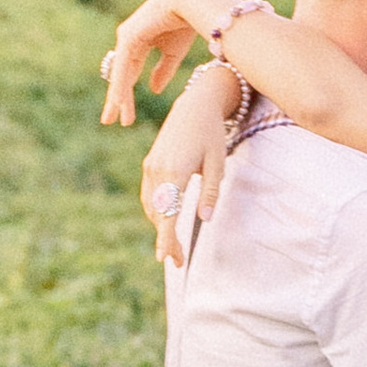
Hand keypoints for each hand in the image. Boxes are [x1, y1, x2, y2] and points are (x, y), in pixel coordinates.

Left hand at [100, 0, 239, 124]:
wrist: (190, 3)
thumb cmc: (185, 23)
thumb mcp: (174, 53)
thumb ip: (163, 71)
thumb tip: (153, 90)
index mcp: (138, 43)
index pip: (129, 74)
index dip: (126, 95)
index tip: (125, 116)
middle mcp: (128, 40)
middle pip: (120, 76)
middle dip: (117, 100)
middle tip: (109, 121)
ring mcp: (126, 37)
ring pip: (120, 74)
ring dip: (117, 98)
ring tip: (112, 119)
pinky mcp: (129, 37)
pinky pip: (124, 67)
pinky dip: (121, 85)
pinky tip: (118, 101)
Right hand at [139, 63, 237, 265]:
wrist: (194, 106)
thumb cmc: (211, 134)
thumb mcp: (217, 163)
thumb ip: (211, 192)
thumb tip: (204, 218)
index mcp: (176, 171)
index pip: (169, 212)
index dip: (166, 237)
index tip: (165, 257)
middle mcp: (157, 170)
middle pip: (158, 214)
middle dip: (165, 238)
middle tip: (177, 261)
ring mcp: (150, 166)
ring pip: (151, 206)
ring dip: (159, 226)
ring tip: (173, 246)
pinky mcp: (149, 163)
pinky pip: (149, 194)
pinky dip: (156, 211)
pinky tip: (166, 220)